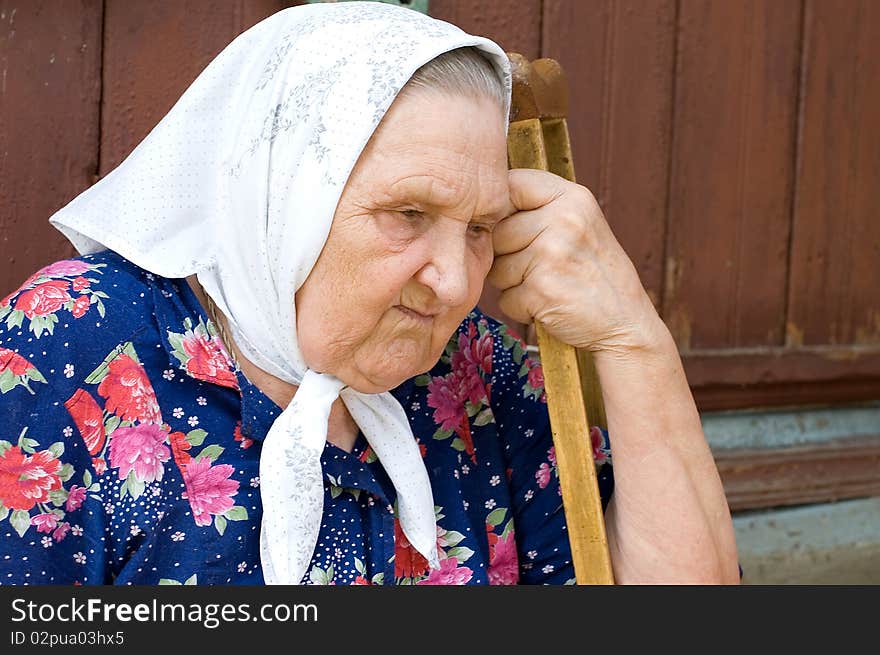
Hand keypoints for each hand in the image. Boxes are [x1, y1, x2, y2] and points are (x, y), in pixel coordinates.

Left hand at [488, 169, 665, 357]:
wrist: (626, 323)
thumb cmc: (595, 276)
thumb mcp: (580, 226)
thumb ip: (539, 211)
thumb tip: (481, 208)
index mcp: (572, 198)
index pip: (511, 185)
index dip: (501, 211)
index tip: (516, 231)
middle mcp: (563, 219)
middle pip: (496, 232)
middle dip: (506, 257)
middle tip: (542, 269)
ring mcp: (551, 254)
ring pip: (496, 269)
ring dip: (513, 286)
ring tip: (549, 287)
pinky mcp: (541, 290)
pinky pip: (505, 299)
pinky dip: (521, 309)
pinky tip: (550, 305)